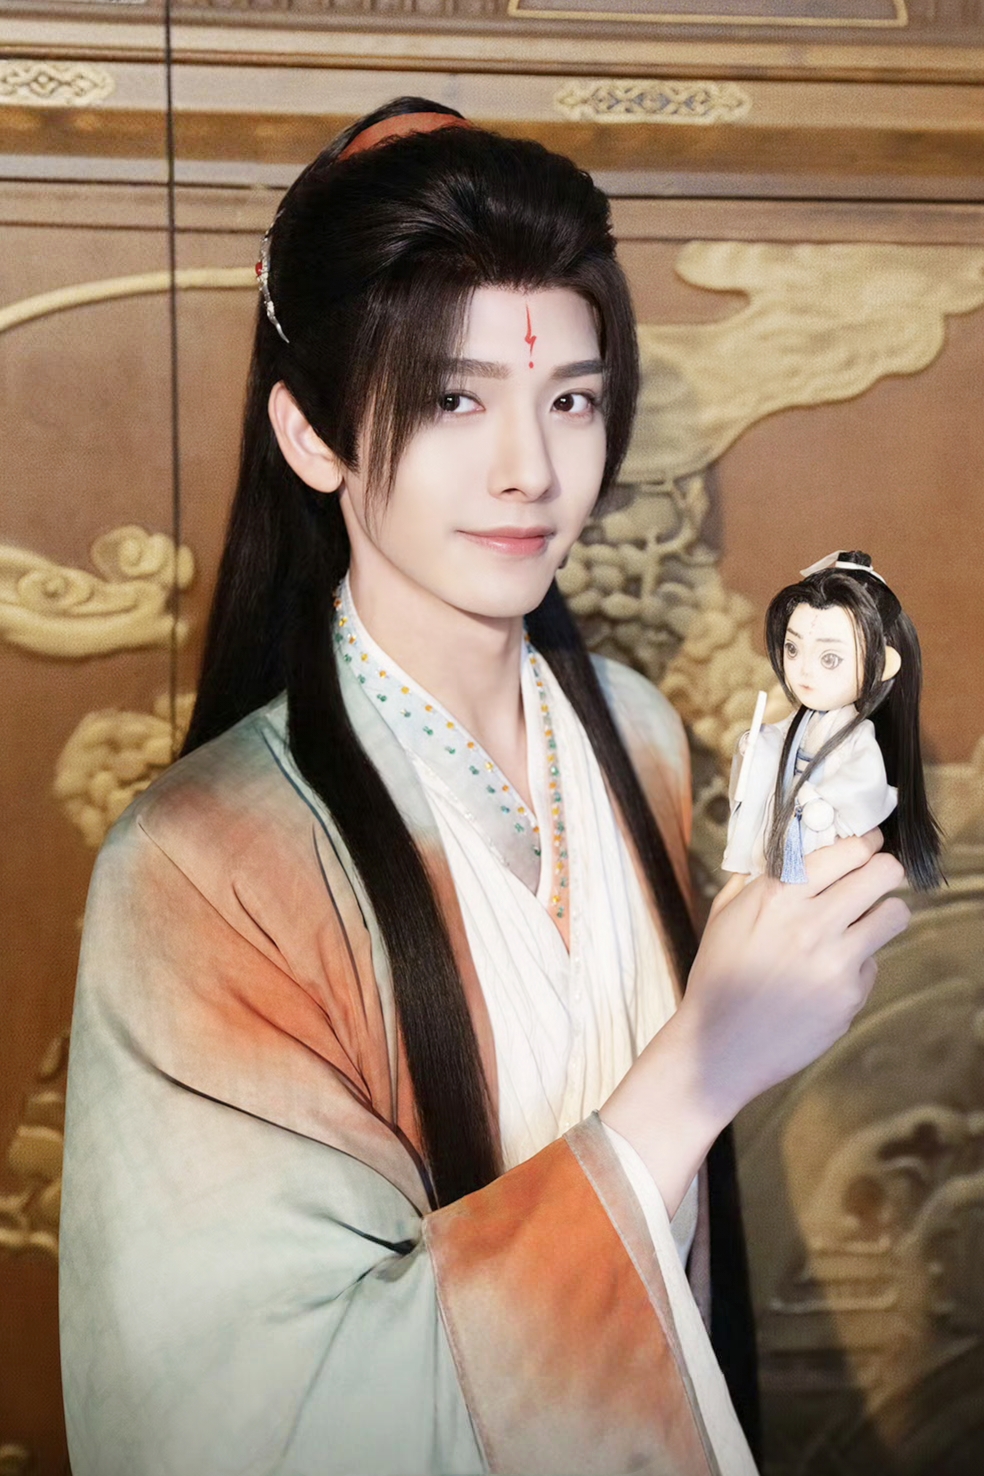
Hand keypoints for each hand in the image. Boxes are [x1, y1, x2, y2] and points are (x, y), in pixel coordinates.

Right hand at [601, 829, 909, 1214]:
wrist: (719, 1045)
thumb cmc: (718, 977)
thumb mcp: (725, 915)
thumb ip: (760, 878)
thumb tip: (794, 848)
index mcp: (777, 895)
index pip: (848, 850)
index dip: (866, 842)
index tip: (868, 843)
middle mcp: (811, 923)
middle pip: (884, 873)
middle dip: (883, 870)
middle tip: (875, 878)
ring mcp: (835, 962)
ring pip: (895, 914)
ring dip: (883, 913)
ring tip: (864, 921)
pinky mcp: (849, 997)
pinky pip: (873, 964)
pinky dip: (858, 963)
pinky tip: (828, 974)